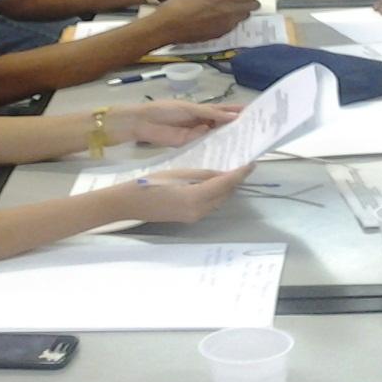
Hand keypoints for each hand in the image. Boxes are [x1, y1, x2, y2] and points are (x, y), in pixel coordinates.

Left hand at [108, 101, 242, 146]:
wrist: (143, 122)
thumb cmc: (165, 109)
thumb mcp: (190, 108)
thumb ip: (210, 113)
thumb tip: (233, 117)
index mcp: (202, 109)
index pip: (224, 110)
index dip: (237, 112)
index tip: (254, 115)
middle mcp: (202, 121)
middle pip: (222, 125)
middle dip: (235, 128)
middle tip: (254, 133)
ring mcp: (196, 134)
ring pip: (215, 136)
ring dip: (227, 139)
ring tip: (245, 144)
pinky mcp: (190, 145)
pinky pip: (205, 146)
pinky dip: (215, 149)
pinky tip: (227, 153)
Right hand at [115, 165, 253, 223]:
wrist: (129, 204)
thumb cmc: (150, 183)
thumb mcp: (178, 173)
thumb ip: (202, 175)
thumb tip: (222, 174)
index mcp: (196, 197)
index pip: (225, 184)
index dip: (240, 173)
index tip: (252, 163)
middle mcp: (199, 210)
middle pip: (225, 194)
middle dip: (236, 181)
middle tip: (244, 165)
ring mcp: (194, 217)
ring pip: (218, 201)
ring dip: (227, 188)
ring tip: (233, 173)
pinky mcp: (189, 218)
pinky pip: (209, 205)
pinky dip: (216, 194)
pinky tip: (216, 184)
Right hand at [150, 0, 258, 42]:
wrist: (167, 27)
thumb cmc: (178, 5)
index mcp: (222, 0)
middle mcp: (227, 14)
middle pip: (251, 7)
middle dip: (250, 1)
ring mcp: (224, 27)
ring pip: (242, 17)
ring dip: (242, 11)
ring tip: (233, 6)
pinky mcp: (218, 35)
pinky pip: (232, 26)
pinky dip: (232, 20)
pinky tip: (222, 17)